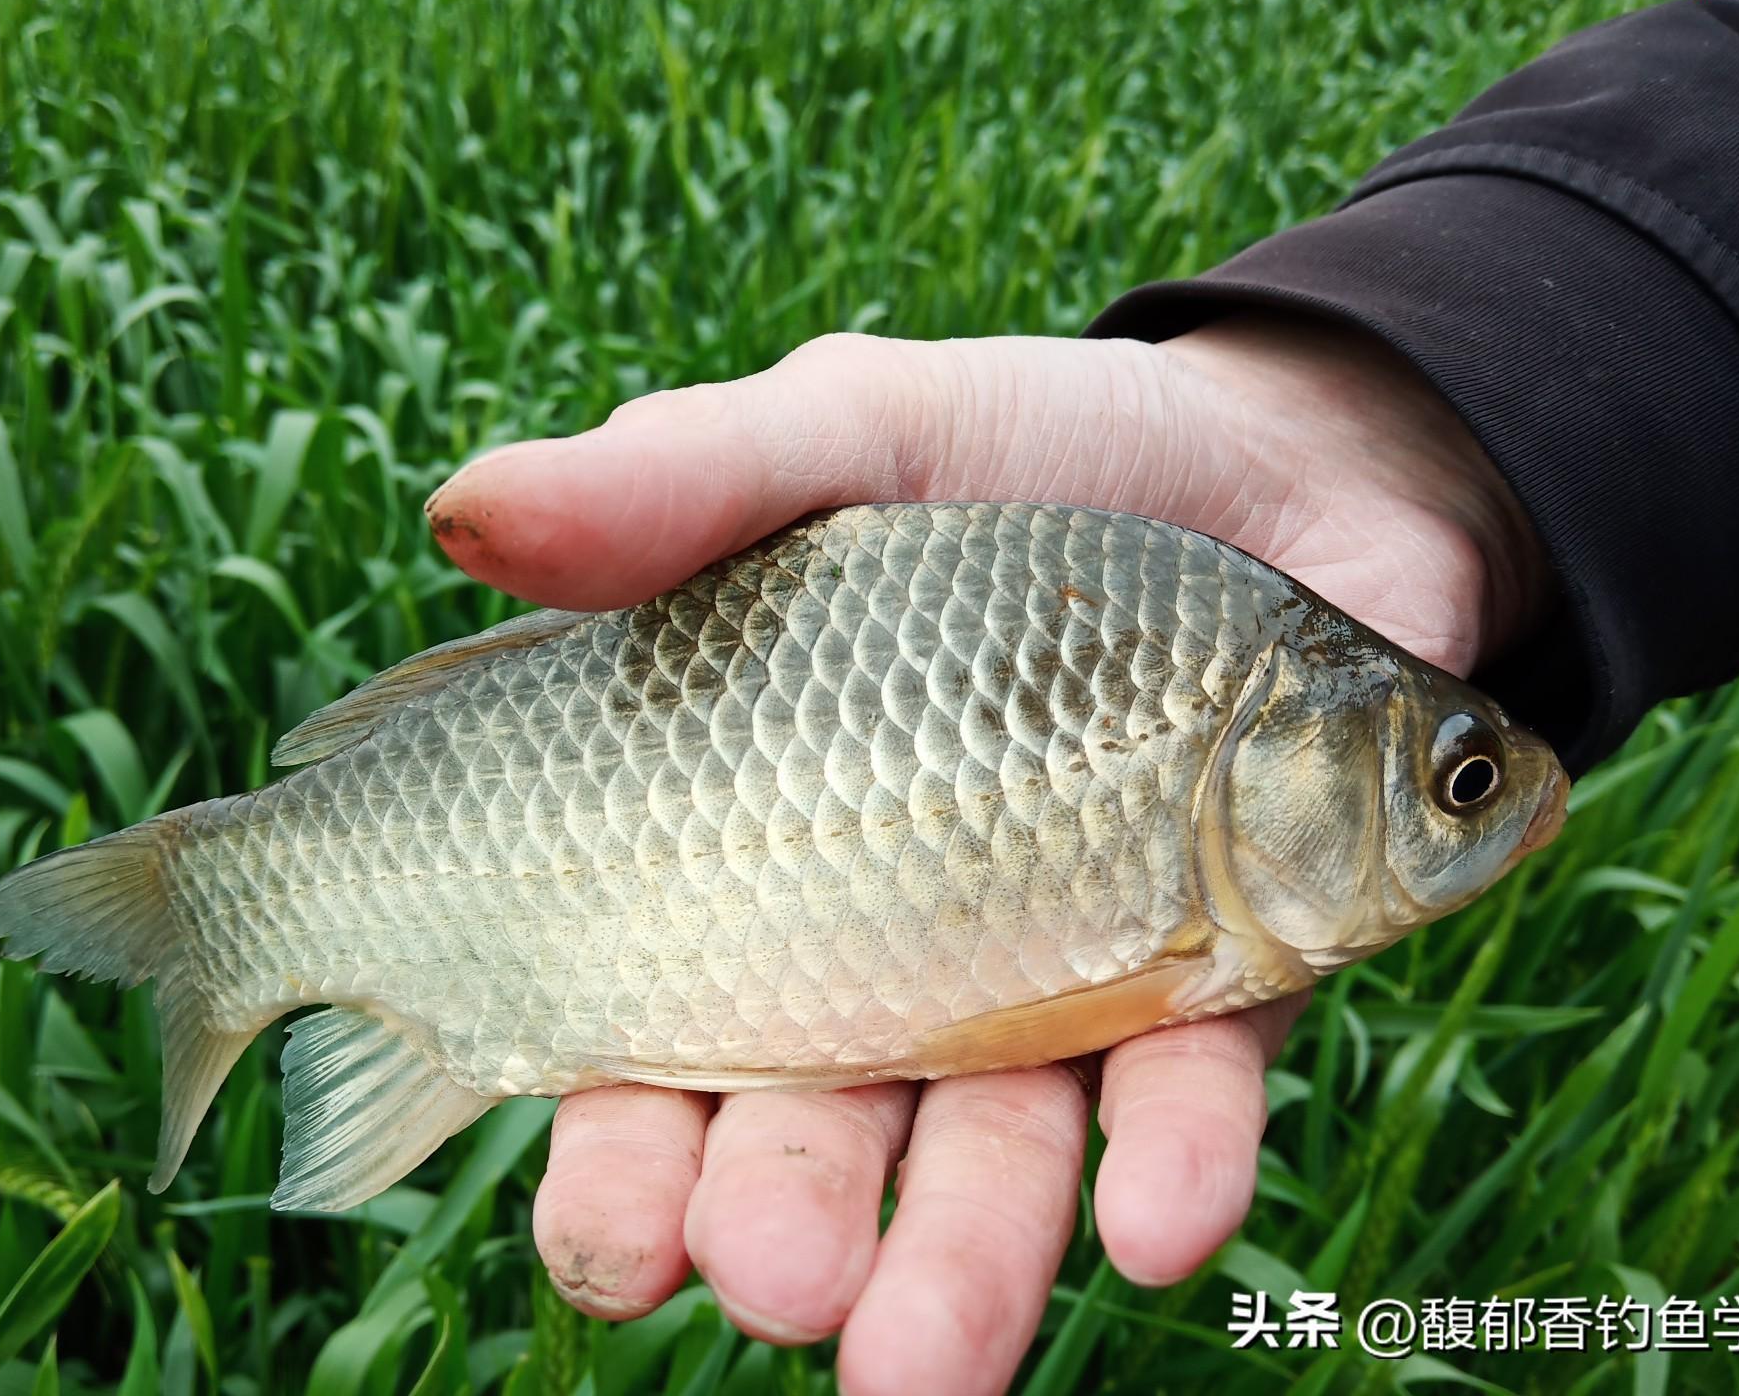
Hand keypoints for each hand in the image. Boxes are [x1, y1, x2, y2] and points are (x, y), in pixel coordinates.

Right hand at [426, 317, 1549, 1393]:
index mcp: (758, 852)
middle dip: (783, 1222)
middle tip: (773, 1288)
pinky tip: (1153, 1230)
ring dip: (961, 1256)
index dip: (617, 1155)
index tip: (612, 1237)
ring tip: (924, 1362)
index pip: (651, 1038)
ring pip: (989, 1153)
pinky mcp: (1227, 970)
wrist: (1278, 449)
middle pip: (814, 1130)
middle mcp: (894, 949)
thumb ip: (678, 482)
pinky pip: (1193, 1088)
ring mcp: (1058, 976)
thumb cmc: (1023, 444)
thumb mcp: (843, 435)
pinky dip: (1174, 1159)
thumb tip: (461, 513)